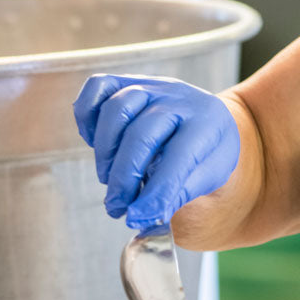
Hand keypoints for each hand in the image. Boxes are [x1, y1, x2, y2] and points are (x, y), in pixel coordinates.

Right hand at [73, 74, 239, 228]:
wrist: (212, 122)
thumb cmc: (207, 155)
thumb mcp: (207, 177)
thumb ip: (176, 195)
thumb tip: (140, 218)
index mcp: (208, 123)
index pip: (179, 157)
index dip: (156, 191)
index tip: (137, 218)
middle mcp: (181, 98)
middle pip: (142, 133)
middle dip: (124, 177)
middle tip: (117, 206)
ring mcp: (153, 85)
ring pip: (117, 107)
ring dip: (105, 151)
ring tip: (109, 180)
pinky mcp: (128, 80)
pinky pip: (98, 87)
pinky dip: (87, 116)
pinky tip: (95, 143)